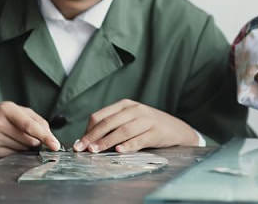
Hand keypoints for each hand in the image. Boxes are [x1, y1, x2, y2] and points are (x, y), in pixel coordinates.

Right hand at [0, 101, 59, 158]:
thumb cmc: (1, 115)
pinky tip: (8, 143)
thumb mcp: (17, 110)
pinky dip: (17, 152)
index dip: (45, 136)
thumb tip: (50, 136)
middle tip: (27, 133)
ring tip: (14, 136)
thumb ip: (36, 120)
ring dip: (26, 146)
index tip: (55, 145)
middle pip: (29, 140)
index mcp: (6, 109)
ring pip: (23, 150)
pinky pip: (14, 156)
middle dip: (35, 140)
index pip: (29, 126)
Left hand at [73, 99, 198, 152]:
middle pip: (109, 123)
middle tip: (82, 148)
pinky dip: (128, 145)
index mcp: (124, 105)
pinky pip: (139, 139)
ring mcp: (146, 120)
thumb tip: (89, 140)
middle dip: (92, 136)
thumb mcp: (130, 120)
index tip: (79, 143)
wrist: (178, 129)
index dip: (88, 130)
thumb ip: (113, 127)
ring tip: (95, 151)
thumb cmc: (148, 125)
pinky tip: (119, 151)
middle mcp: (134, 110)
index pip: (100, 115)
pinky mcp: (156, 132)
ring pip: (122, 131)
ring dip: (106, 142)